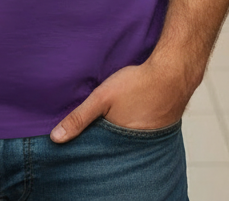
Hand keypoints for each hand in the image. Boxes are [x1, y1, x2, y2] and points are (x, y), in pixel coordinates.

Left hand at [50, 57, 199, 143]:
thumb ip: (79, 117)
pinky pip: (137, 135)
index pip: (97, 155)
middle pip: (110, 151)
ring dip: (115, 136)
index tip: (75, 144)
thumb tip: (56, 138)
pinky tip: (126, 117)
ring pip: (124, 143)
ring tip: (109, 123)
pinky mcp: (156, 132)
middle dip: (100, 145)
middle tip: (93, 130)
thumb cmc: (138, 84)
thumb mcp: (102, 97)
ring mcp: (147, 141)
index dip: (86, 149)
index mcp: (119, 145)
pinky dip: (129, 129)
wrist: (173, 73)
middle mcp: (134, 148)